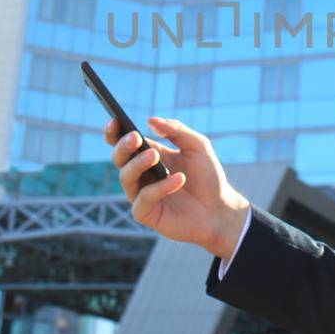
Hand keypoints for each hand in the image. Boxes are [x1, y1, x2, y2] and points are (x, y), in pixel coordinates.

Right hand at [104, 116, 248, 256]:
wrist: (220, 209)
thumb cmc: (207, 177)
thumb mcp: (197, 146)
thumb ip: (176, 131)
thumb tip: (151, 120)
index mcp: (149, 155)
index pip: (123, 142)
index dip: (114, 132)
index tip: (115, 120)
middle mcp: (141, 174)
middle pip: (119, 158)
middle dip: (123, 146)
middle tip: (135, 138)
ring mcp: (141, 194)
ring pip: (126, 177)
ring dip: (138, 164)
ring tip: (154, 155)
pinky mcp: (146, 214)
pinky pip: (144, 198)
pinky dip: (160, 187)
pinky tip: (179, 179)